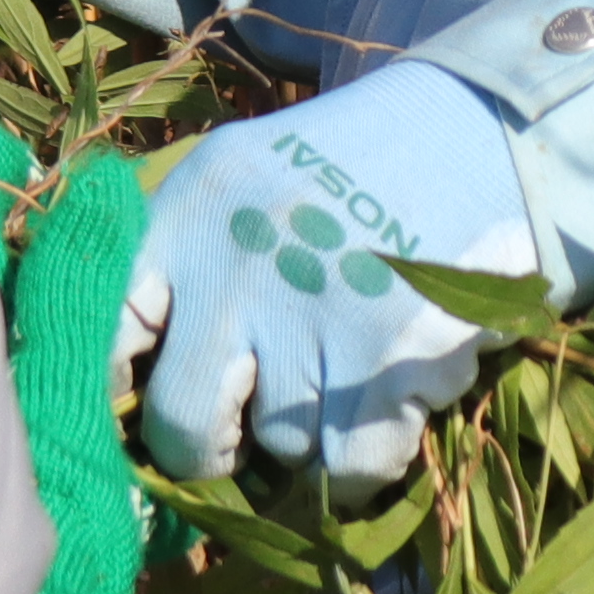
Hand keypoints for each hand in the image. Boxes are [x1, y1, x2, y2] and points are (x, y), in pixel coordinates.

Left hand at [118, 66, 539, 496]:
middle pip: (182, 424)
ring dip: (309, 435)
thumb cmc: (351, 172)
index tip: (147, 410)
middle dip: (214, 446)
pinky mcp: (389, 352)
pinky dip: (367, 460)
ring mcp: (310, 313)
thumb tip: (131, 393)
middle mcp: (232, 267)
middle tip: (244, 429)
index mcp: (184, 218)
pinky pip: (351, 467)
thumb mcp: (241, 182)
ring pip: (278, 445)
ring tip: (342, 372)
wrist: (484, 126)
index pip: (108, 339)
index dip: (122, 394)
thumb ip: (183, 268)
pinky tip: (387, 407)